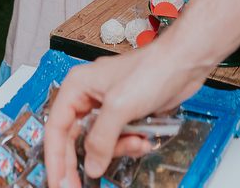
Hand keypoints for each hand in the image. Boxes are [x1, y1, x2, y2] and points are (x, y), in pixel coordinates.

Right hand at [44, 43, 206, 187]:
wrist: (183, 63)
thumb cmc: (152, 69)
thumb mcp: (120, 107)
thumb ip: (101, 139)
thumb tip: (91, 166)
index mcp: (77, 87)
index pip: (56, 129)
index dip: (55, 159)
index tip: (58, 183)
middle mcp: (88, 97)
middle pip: (75, 139)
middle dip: (86, 161)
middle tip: (80, 186)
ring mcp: (108, 106)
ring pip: (100, 143)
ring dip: (118, 149)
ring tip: (135, 142)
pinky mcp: (125, 114)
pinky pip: (119, 139)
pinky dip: (130, 144)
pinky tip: (143, 139)